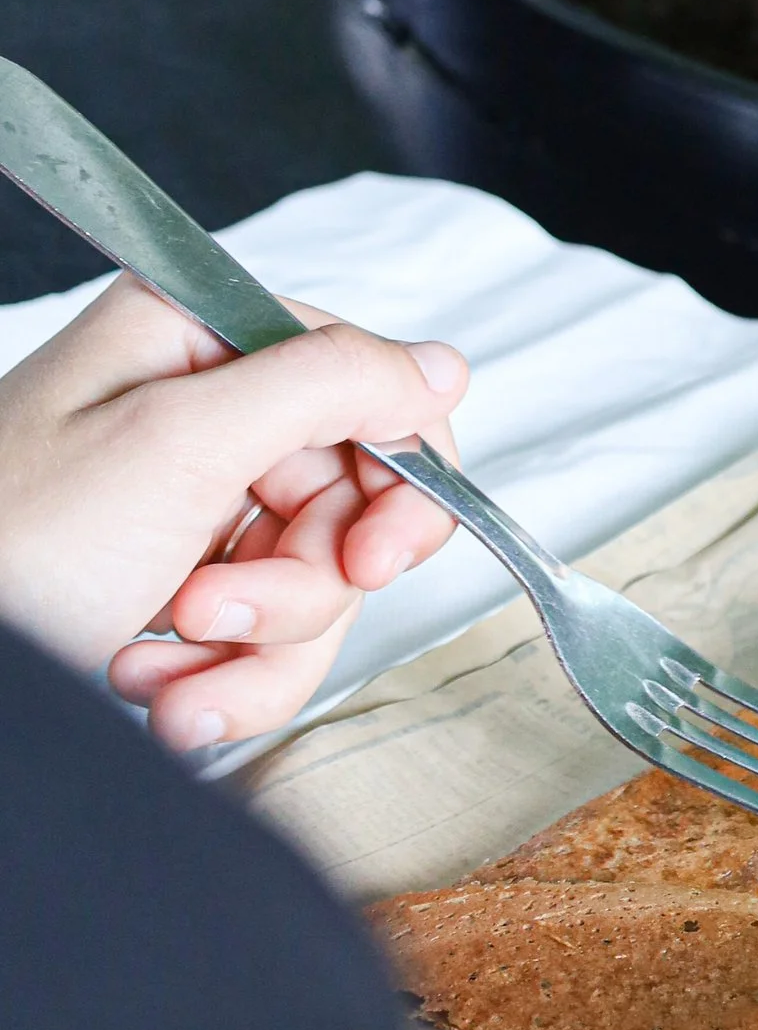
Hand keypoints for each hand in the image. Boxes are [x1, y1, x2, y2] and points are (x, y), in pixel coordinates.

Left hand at [0, 274, 469, 748]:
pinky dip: (221, 682)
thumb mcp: (176, 443)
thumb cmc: (8, 543)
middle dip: (294, 588)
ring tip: (158, 669)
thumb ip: (326, 384)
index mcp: (198, 338)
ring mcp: (190, 505)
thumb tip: (442, 368)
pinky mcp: (177, 586)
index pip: (371, 390)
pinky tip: (153, 692)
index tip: (376, 559)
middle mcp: (200, 411)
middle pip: (350, 504)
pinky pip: (264, 640)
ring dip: (250, 651)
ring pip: (317, 586)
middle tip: (215, 613)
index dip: (397, 483)